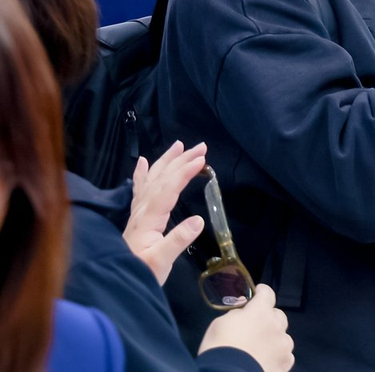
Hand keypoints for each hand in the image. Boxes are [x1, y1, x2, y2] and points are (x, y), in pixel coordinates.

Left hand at [123, 141, 207, 285]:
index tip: (202, 160)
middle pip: (161, 179)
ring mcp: (138, 212)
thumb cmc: (142, 273)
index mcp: (149, 218)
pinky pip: (140, 189)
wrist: (117, 284)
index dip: (184, 172)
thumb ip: (178, 240)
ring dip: (166, 161)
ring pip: (152, 179)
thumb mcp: (161, 262)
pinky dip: (142, 173)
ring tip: (178, 146)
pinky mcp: (139, 217)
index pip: (168, 189)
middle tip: (200, 147)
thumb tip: (199, 219)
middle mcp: (142, 210)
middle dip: (180, 161)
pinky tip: (142, 162)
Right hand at [199, 283, 294, 371]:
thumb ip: (236, 314)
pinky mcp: (286, 363)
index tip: (257, 293)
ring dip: (274, 337)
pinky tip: (267, 359)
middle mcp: (276, 326)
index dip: (261, 292)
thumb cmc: (220, 348)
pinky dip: (278, 355)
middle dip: (268, 316)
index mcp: (260, 312)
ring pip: (283, 335)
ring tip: (262, 346)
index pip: (267, 293)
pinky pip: (286, 354)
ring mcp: (283, 346)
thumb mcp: (219, 324)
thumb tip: (243, 312)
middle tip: (256, 325)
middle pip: (278, 315)